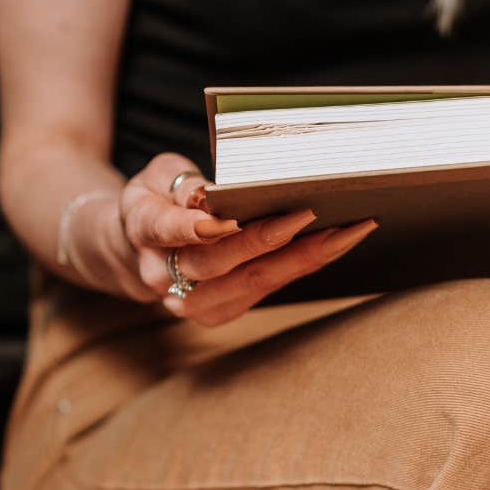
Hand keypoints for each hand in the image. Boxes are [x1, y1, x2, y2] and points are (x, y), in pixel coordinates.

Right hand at [120, 153, 377, 325]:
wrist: (142, 252)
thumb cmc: (158, 203)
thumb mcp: (157, 178)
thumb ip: (178, 184)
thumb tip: (209, 196)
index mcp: (144, 232)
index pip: (167, 231)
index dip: (195, 228)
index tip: (228, 220)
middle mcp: (167, 277)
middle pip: (219, 262)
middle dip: (266, 239)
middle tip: (309, 213)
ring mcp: (197, 302)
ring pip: (253, 281)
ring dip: (302, 257)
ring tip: (347, 231)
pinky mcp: (225, 311)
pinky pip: (270, 287)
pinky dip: (305, 264)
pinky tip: (339, 243)